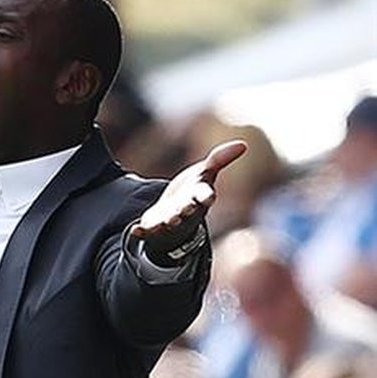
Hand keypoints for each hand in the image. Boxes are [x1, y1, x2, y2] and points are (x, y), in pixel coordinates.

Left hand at [130, 140, 246, 259]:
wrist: (177, 213)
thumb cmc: (193, 191)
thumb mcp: (205, 173)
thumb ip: (220, 159)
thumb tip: (242, 145)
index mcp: (198, 197)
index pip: (205, 196)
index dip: (206, 196)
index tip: (209, 197)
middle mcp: (186, 211)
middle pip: (186, 211)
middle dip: (184, 212)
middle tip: (181, 212)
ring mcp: (169, 220)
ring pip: (168, 223)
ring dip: (166, 223)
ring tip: (165, 222)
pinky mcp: (153, 226)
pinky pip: (147, 231)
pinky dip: (142, 232)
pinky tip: (135, 230)